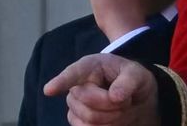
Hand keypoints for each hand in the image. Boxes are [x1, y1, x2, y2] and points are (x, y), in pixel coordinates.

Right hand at [43, 53, 157, 125]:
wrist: (132, 98)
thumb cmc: (132, 80)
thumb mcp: (137, 74)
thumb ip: (129, 81)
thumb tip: (115, 96)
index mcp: (91, 66)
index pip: (74, 73)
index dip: (60, 82)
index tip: (49, 90)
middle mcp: (77, 84)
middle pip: (88, 101)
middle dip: (113, 104)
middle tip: (126, 98)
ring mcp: (74, 104)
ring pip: (89, 118)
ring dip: (112, 116)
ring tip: (120, 106)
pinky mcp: (76, 120)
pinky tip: (112, 116)